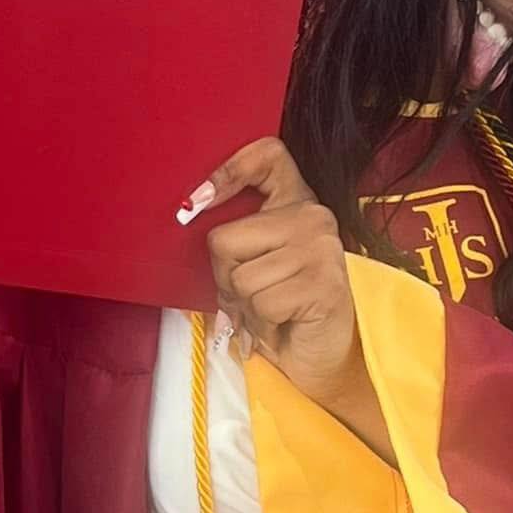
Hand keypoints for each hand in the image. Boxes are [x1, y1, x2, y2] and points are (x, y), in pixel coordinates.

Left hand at [185, 137, 360, 407]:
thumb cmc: (281, 310)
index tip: (196, 203)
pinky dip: (263, 324)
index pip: (266, 155)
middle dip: (225, 278)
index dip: (227, 171)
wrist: (322, 357)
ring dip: (245, 307)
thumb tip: (189, 213)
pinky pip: (261, 303)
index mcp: (296, 202)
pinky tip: (284, 324)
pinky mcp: (324, 283)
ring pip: (240, 278)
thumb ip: (233, 240)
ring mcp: (322, 248)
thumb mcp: (253, 264)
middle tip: (251, 296)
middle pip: (224, 238)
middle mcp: (314, 216)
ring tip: (270, 312)